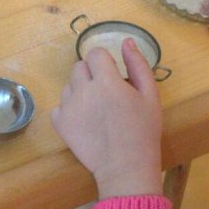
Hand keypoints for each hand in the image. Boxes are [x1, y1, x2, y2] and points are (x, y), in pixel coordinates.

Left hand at [50, 38, 162, 199]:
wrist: (126, 166)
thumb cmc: (143, 131)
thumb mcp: (150, 95)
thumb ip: (138, 65)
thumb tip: (126, 41)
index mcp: (107, 81)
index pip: (96, 54)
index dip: (106, 62)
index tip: (114, 76)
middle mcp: (83, 90)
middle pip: (79, 67)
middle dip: (92, 74)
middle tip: (106, 93)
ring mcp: (68, 107)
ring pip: (69, 86)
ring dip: (80, 91)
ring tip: (96, 109)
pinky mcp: (60, 124)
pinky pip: (59, 106)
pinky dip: (69, 109)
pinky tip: (84, 120)